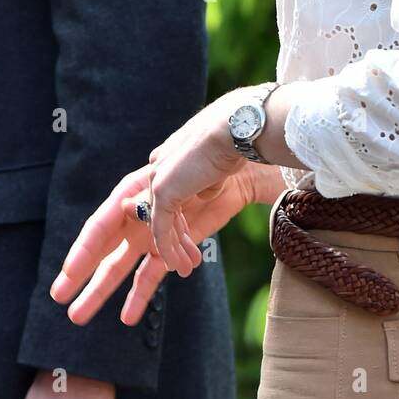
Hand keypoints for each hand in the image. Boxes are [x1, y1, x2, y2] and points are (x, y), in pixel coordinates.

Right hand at [50, 161, 252, 326]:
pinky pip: (152, 275)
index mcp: (128, 195)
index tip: (66, 276)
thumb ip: (148, 198)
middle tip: (59, 299)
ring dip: (103, 291)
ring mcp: (150, 236)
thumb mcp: (169, 179)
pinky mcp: (169, 250)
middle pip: (102, 252)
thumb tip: (124, 208)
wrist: (232, 171)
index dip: (82, 253)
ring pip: (121, 269)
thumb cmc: (198, 165)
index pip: (99, 228)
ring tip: (79, 315)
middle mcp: (133, 219)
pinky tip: (127, 316)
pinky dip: (142, 294)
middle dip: (81, 276)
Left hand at [138, 89, 266, 274]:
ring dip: (172, 249)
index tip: (189, 240)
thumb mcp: (218, 166)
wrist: (238, 129)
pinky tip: (178, 265)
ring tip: (183, 269)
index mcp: (173, 155)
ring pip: (160, 222)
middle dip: (174, 237)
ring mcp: (159, 176)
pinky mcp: (163, 190)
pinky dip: (169, 248)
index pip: (170, 194)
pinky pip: (162, 228)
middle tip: (185, 258)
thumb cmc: (239, 141)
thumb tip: (202, 194)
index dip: (179, 220)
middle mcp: (160, 164)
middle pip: (160, 210)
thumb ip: (206, 180)